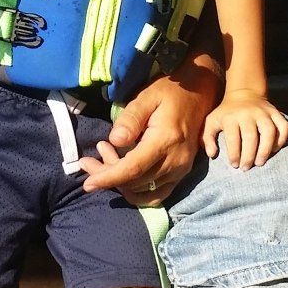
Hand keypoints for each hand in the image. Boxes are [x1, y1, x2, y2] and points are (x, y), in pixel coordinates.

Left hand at [78, 63, 218, 203]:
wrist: (200, 93)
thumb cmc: (170, 92)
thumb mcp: (147, 97)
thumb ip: (131, 119)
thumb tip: (114, 141)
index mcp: (166, 140)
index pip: (133, 169)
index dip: (109, 178)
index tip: (87, 183)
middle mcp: (176, 161)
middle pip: (135, 182)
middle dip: (107, 176)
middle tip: (89, 160)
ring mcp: (181, 170)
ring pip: (143, 191)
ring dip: (120, 182)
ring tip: (106, 158)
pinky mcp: (181, 174)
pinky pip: (156, 194)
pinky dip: (136, 191)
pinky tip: (122, 174)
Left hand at [202, 90, 287, 170]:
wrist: (244, 93)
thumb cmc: (226, 113)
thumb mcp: (211, 121)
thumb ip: (207, 138)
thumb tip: (212, 154)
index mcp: (231, 116)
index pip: (233, 138)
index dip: (234, 154)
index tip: (234, 165)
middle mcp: (248, 113)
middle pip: (251, 137)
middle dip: (249, 156)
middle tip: (246, 168)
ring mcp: (263, 112)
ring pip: (269, 131)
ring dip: (266, 149)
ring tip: (260, 162)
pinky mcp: (275, 112)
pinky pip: (283, 126)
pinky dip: (282, 139)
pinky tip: (274, 149)